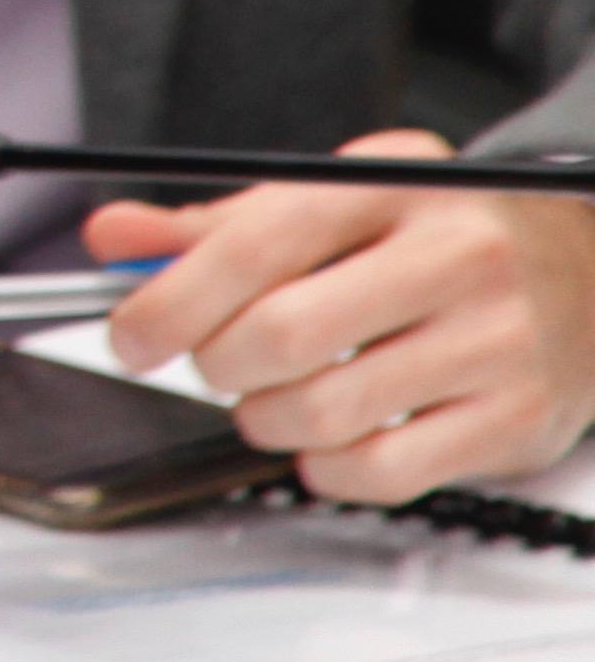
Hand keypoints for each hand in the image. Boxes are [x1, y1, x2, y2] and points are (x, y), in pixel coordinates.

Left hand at [88, 133, 594, 500]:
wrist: (589, 264)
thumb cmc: (444, 234)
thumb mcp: (340, 198)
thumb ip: (219, 223)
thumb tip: (114, 238)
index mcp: (392, 189)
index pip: (256, 244)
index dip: (170, 300)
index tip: (132, 335)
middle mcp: (453, 259)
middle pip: (279, 335)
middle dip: (217, 363)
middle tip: (219, 361)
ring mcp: (494, 343)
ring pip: (320, 412)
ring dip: (264, 419)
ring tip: (278, 395)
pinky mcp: (516, 419)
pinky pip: (378, 472)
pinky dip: (326, 468)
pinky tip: (333, 437)